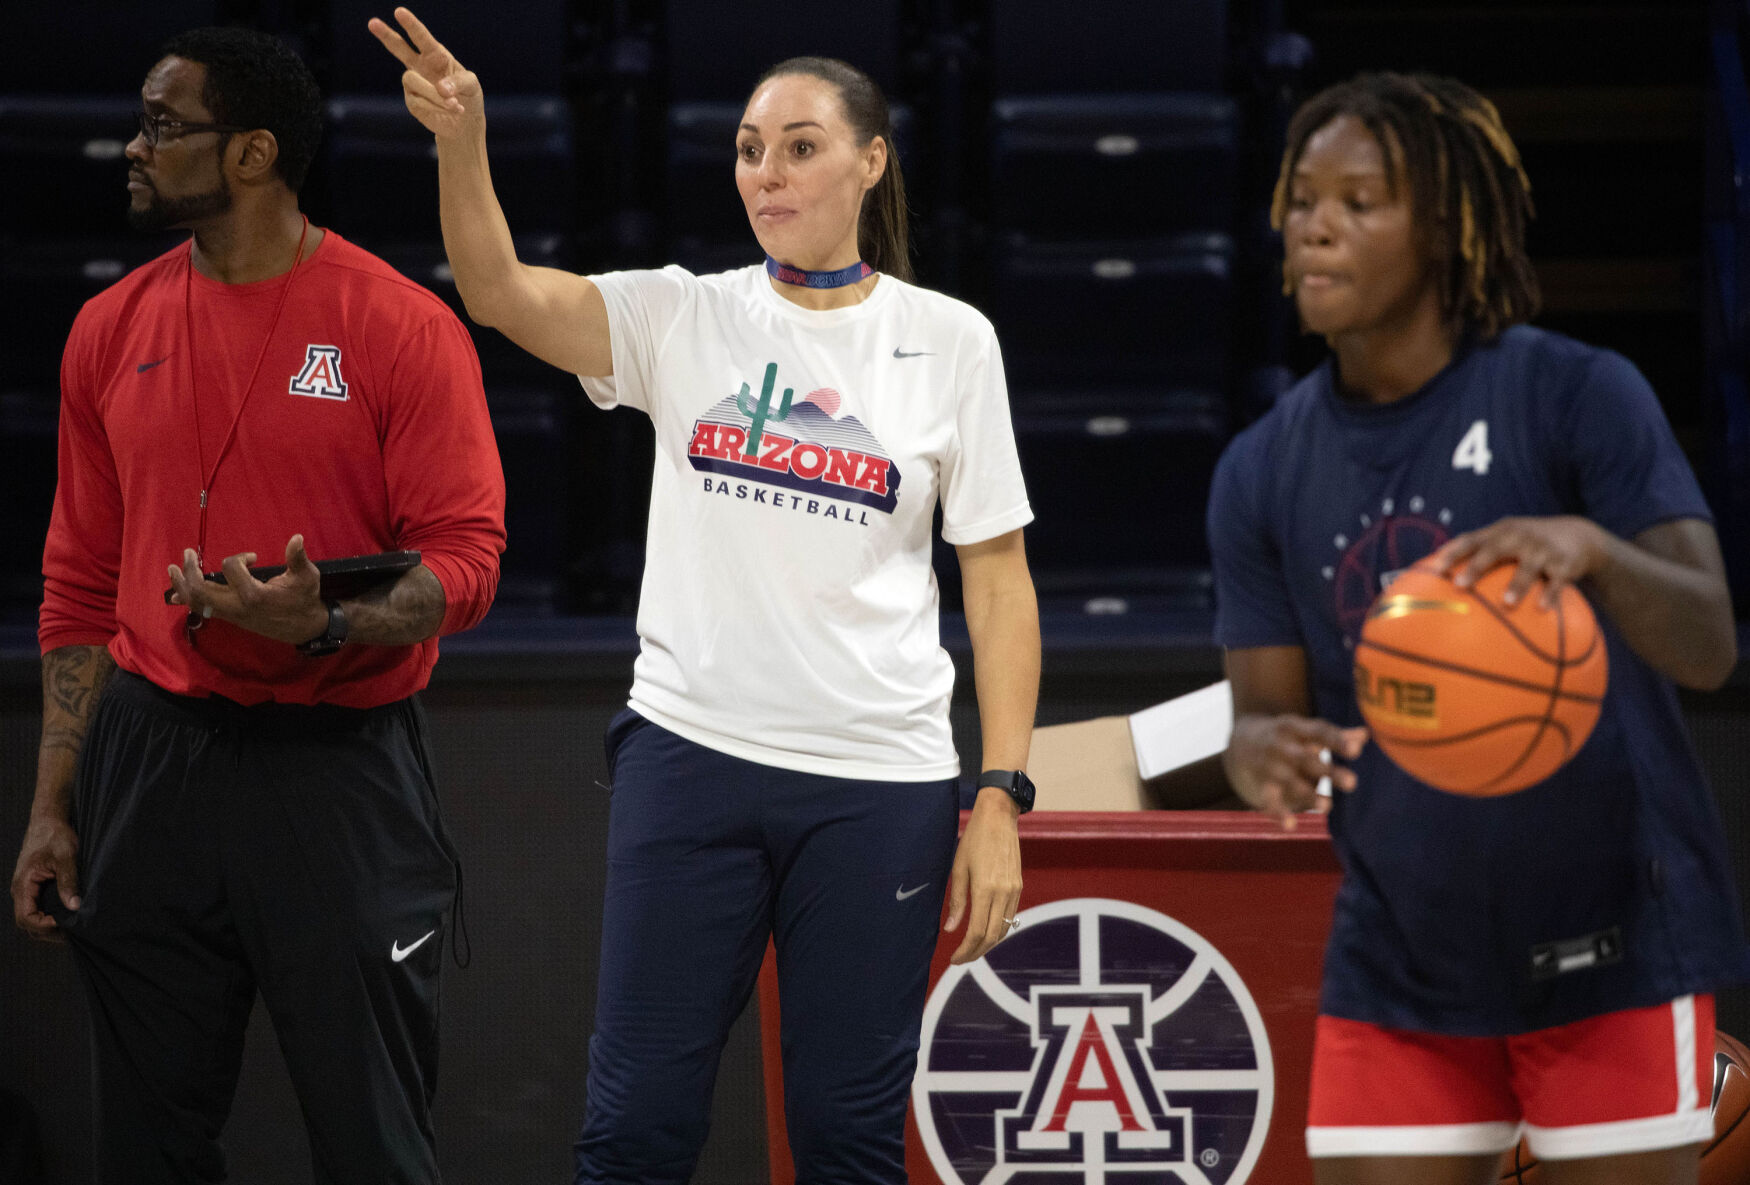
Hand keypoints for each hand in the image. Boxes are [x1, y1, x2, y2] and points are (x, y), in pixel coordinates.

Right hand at [12, 813, 79, 941]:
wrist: (48, 821)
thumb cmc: (55, 835)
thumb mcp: (66, 856)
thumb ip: (68, 880)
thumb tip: (74, 906)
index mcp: (23, 885)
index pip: (26, 918)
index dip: (44, 926)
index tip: (65, 924)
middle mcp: (21, 891)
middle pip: (27, 923)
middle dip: (48, 932)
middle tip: (73, 934)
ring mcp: (28, 890)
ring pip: (33, 918)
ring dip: (49, 927)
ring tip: (72, 930)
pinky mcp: (36, 887)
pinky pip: (38, 908)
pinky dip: (50, 917)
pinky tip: (67, 918)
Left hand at [168, 534, 327, 644]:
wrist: (304, 628)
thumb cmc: (305, 599)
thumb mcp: (307, 577)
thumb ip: (298, 558)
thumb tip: (296, 538)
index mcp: (254, 595)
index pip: (231, 569)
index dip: (239, 558)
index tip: (252, 557)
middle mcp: (237, 607)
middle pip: (200, 591)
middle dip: (190, 571)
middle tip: (187, 553)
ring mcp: (231, 614)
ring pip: (196, 602)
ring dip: (181, 585)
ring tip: (172, 569)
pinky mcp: (230, 618)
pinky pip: (202, 609)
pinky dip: (188, 599)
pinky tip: (176, 592)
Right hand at [367, 7, 482, 140]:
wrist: (465, 121)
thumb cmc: (468, 96)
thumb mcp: (471, 85)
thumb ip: (459, 83)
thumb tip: (441, 89)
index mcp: (436, 54)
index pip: (421, 37)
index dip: (411, 25)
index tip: (399, 12)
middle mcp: (420, 65)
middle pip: (399, 47)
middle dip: (386, 35)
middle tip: (372, 23)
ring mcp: (413, 83)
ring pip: (412, 80)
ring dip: (434, 94)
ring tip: (455, 105)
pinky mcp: (412, 102)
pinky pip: (419, 103)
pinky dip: (437, 108)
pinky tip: (451, 111)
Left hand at [943, 787, 1022, 964]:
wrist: (999, 818)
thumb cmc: (974, 840)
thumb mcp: (958, 869)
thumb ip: (956, 902)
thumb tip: (950, 930)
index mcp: (985, 890)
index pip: (976, 932)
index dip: (965, 950)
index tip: (953, 958)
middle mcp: (1003, 894)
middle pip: (992, 937)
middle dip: (976, 952)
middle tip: (961, 958)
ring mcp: (1014, 891)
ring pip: (1004, 930)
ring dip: (988, 944)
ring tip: (971, 948)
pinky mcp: (1018, 887)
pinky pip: (1010, 917)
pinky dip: (998, 930)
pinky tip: (986, 930)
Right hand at [1224, 715, 1366, 829]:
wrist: (1242, 740)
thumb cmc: (1289, 736)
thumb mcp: (1306, 730)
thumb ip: (1335, 735)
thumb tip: (1365, 735)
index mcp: (1294, 727)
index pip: (1317, 731)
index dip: (1336, 740)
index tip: (1356, 751)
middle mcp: (1280, 746)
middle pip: (1306, 759)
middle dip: (1327, 772)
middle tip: (1353, 783)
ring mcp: (1269, 766)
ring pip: (1289, 781)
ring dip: (1306, 794)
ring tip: (1327, 807)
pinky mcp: (1261, 785)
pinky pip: (1269, 800)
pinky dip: (1278, 813)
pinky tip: (1291, 826)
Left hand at [1432, 515, 1607, 608]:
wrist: (1577, 534)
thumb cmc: (1528, 543)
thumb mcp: (1505, 538)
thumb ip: (1477, 551)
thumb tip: (1438, 573)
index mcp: (1499, 533)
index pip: (1470, 540)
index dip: (1452, 553)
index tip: (1436, 570)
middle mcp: (1519, 537)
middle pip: (1494, 551)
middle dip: (1476, 567)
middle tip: (1459, 585)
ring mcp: (1542, 550)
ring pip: (1527, 568)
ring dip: (1517, 584)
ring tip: (1506, 602)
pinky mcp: (1564, 563)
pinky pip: (1556, 581)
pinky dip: (1550, 594)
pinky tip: (1543, 608)